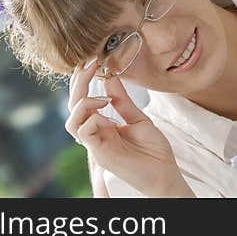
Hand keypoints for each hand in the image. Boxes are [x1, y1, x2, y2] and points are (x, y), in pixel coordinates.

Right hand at [67, 60, 187, 196]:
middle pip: (72, 107)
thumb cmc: (154, 150)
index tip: (92, 61)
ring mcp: (96, 144)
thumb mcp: (138, 118)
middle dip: (78, 83)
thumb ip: (122, 100)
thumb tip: (110, 76)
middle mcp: (96, 133)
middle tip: (89, 64)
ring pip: (71, 122)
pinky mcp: (101, 153)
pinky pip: (83, 132)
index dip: (82, 80)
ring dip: (83, 102)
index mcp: (103, 124)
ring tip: (102, 97)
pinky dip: (91, 117)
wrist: (165, 174)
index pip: (82, 100)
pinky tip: (106, 112)